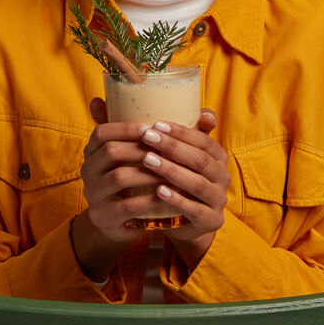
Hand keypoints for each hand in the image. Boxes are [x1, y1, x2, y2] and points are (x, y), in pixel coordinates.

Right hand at [71, 97, 162, 279]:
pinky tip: (167, 195)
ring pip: (119, 177)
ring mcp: (93, 194)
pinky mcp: (103, 216)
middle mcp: (88, 170)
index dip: (127, 128)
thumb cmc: (136, 178)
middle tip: (166, 150)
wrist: (120, 219)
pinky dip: (149, 200)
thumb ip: (165, 132)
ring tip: (172, 171)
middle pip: (111, 151)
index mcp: (92, 150)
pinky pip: (127, 206)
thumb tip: (208, 114)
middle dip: (142, 148)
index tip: (153, 128)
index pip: (102, 132)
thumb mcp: (140, 154)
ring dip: (149, 173)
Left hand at [139, 109, 228, 268]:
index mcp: (217, 156)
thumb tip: (101, 101)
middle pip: (201, 159)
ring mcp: (218, 199)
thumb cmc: (174, 182)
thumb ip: (155, 133)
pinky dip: (177, 199)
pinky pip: (195, 209)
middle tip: (147, 137)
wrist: (184, 222)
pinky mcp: (211, 220)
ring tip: (148, 160)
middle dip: (173, 147)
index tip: (156, 123)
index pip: (203, 139)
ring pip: (198, 183)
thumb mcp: (171, 157)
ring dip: (173, 170)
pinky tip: (158, 191)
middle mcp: (222, 176)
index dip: (181, 131)